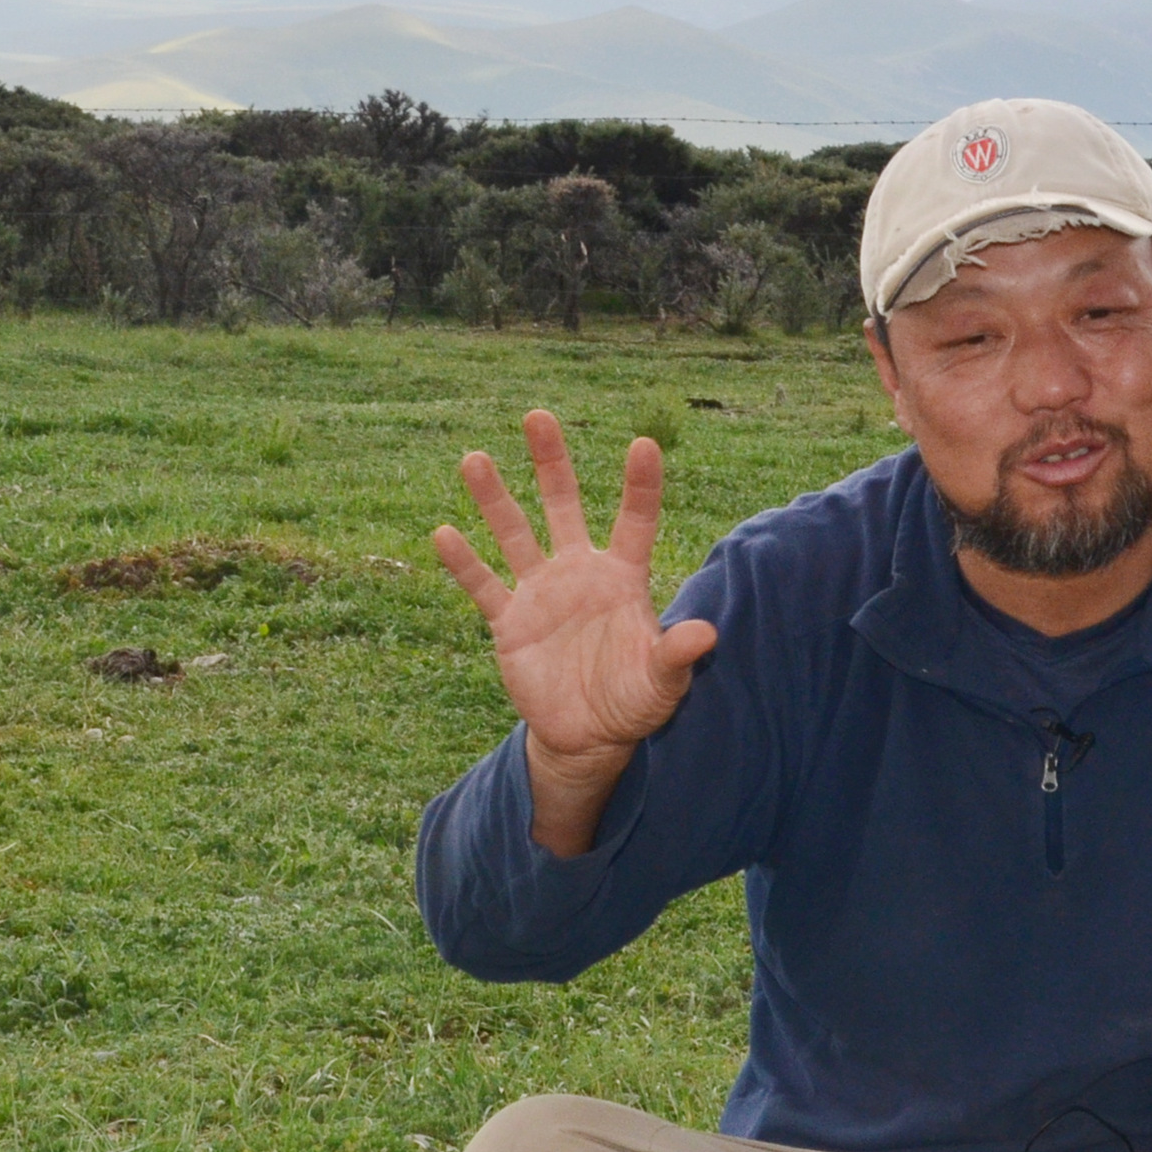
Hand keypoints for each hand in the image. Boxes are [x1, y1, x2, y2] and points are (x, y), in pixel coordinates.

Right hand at [434, 410, 717, 853]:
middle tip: (538, 416)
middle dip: (552, 462)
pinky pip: (483, 586)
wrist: (588, 736)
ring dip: (495, 498)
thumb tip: (707, 635)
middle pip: (564, 505)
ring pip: (515, 534)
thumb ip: (677, 655)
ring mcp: (541, 593)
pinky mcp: (510, 623)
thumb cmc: (634, 702)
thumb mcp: (662, 682)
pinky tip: (444, 532)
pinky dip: (464, 562)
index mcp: (623, 578)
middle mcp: (579, 573)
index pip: (634, 522)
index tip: (643, 443)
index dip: (640, 485)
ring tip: (474, 458)